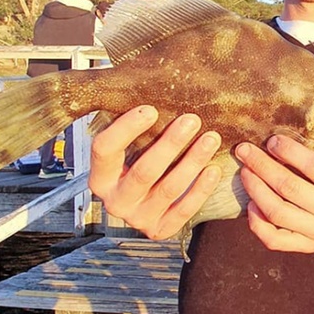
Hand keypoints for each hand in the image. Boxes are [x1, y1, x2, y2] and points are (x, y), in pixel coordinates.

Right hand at [88, 106, 221, 239]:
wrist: (145, 202)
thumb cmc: (139, 161)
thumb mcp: (128, 146)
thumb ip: (130, 126)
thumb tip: (145, 84)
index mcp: (100, 177)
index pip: (105, 150)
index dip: (126, 129)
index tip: (151, 109)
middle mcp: (115, 202)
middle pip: (144, 171)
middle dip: (170, 144)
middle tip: (192, 120)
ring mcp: (138, 218)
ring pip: (169, 188)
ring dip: (192, 161)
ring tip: (211, 139)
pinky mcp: (160, 229)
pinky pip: (184, 210)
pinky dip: (201, 189)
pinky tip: (214, 169)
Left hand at [237, 135, 313, 252]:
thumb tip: (287, 135)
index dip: (290, 152)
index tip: (272, 140)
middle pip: (289, 188)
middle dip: (262, 166)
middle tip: (245, 150)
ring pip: (277, 213)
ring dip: (255, 190)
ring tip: (245, 172)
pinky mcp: (307, 246)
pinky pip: (275, 240)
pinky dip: (257, 223)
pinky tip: (251, 204)